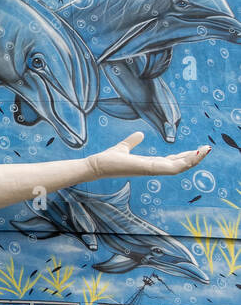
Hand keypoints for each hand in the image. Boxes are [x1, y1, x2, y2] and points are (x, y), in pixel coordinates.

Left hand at [87, 132, 209, 178]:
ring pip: (180, 167)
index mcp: (149, 163)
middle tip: (207, 149)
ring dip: (194, 159)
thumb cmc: (108, 159)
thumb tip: (139, 134)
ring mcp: (153, 170)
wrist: (97, 166)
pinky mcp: (150, 169)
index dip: (185, 156)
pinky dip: (187, 161)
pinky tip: (196, 153)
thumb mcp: (124, 147)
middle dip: (194, 157)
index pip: (172, 161)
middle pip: (179, 164)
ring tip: (206, 150)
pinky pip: (174, 167)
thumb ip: (132, 141)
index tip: (197, 149)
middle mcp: (153, 168)